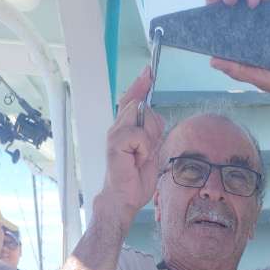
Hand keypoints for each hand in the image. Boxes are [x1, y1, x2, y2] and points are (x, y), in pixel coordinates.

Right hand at [98, 69, 164, 226]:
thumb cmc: (135, 179)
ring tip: (141, 157)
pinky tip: (138, 160)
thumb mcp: (151, 151)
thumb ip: (152, 132)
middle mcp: (118, 127)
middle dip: (153, 126)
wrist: (124, 199)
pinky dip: (145, 149)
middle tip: (148, 150)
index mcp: (125, 128)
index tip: (148, 71)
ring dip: (149, 138)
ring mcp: (115, 133)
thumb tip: (155, 116)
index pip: (132, 99)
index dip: (140, 85)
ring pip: (141, 117)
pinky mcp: (115, 142)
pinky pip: (140, 135)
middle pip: (140, 106)